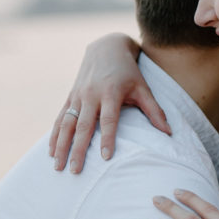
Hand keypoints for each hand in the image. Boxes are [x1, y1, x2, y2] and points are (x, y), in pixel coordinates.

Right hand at [49, 33, 168, 173]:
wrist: (106, 47)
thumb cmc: (128, 71)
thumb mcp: (143, 87)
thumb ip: (154, 110)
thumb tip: (168, 133)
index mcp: (110, 92)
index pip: (108, 119)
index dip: (107, 138)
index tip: (105, 157)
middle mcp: (91, 94)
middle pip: (82, 126)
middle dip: (77, 150)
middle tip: (75, 170)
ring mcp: (77, 96)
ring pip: (66, 124)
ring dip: (61, 146)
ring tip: (58, 167)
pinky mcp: (70, 97)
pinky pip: (60, 119)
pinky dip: (54, 136)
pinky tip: (51, 152)